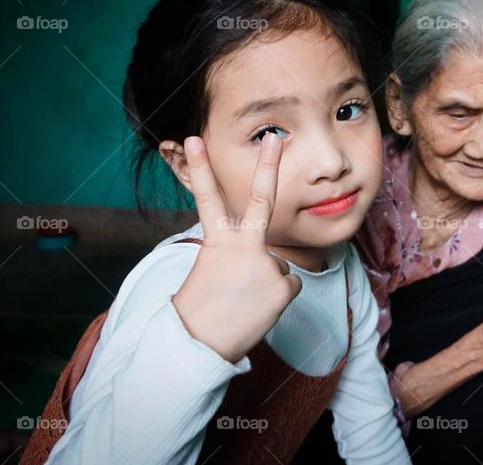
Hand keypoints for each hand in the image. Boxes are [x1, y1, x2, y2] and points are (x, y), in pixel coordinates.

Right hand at [171, 134, 301, 362]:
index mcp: (217, 243)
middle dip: (267, 166)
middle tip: (274, 137)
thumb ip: (239, 258)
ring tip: (244, 304)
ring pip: (278, 267)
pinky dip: (276, 299)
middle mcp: (244, 247)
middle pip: (259, 199)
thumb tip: (270, 265)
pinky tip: (258, 310)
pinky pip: (288, 287)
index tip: (195, 140)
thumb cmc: (203, 313)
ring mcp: (267, 263)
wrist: (199, 345)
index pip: (207, 199)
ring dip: (267, 285)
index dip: (201, 168)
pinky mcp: (284, 284)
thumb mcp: (213, 274)